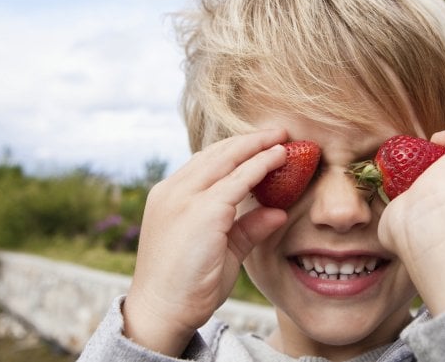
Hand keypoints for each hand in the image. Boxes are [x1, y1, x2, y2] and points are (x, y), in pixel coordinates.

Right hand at [122, 129, 288, 355]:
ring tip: (282, 138)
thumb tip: (278, 212)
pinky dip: (260, 165)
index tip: (259, 144)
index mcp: (170, 197)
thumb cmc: (188, 287)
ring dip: (256, 146)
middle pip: (215, 154)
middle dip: (248, 140)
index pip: (205, 163)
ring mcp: (184, 198)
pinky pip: (237, 180)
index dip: (234, 151)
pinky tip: (279, 158)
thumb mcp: (223, 252)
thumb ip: (247, 229)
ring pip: (226, 159)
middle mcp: (173, 191)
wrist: (162, 313)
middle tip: (277, 131)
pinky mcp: (201, 211)